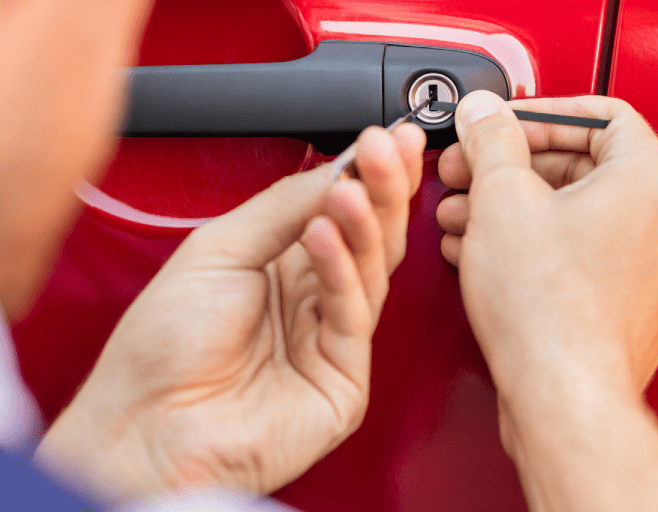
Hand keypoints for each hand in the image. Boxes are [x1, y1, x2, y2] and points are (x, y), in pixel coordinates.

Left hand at [34, 125, 424, 503]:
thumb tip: (337, 169)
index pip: (340, 212)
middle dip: (382, 189)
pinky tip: (324, 235)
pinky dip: (342, 271)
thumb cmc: (164, 345)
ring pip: (371, 270)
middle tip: (389, 150)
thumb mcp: (218, 250)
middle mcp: (313, 299)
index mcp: (283, 266)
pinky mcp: (344, 378)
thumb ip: (282, 208)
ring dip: (364, 223)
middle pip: (368, 236)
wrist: (144, 425)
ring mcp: (331, 339)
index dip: (366, 175)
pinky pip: (352, 314)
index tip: (385, 138)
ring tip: (351, 189)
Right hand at [436, 92, 657, 400]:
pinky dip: (541, 247)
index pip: (600, 115)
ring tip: (467, 219)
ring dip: (519, 210)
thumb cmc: (548, 311)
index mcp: (654, 180)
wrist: (563, 396)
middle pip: (586, 168)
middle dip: (514, 170)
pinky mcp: (638, 306)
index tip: (501, 126)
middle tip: (470, 174)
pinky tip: (491, 256)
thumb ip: (492, 140)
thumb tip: (484, 114)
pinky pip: (587, 257)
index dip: (538, 115)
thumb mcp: (502, 199)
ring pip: (581, 216)